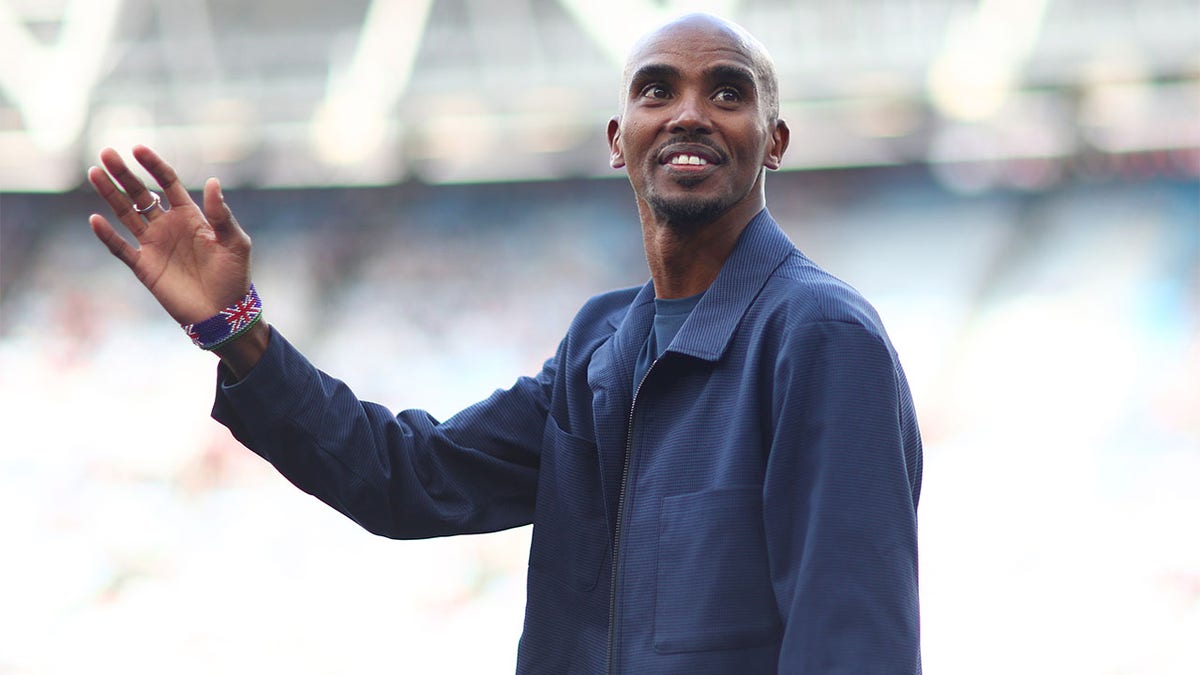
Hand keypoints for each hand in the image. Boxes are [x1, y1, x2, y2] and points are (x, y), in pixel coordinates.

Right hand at [88, 145, 252, 324]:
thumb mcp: (235, 243)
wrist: (225, 314)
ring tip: (95, 173)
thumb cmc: (235, 277)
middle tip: (106, 153)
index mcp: (191, 216)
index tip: (138, 149)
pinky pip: (121, 248)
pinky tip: (95, 219)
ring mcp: (154, 245)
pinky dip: (107, 236)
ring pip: (126, 214)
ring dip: (110, 195)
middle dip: (124, 174)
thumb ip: (222, 214)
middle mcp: (168, 226)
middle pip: (141, 194)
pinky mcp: (144, 267)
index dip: (153, 166)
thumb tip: (214, 182)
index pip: (168, 183)